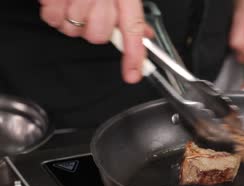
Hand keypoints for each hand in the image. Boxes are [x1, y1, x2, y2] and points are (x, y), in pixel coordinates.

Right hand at [39, 0, 153, 83]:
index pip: (132, 30)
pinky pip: (53, 19)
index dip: (133, 56)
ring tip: (74, 0)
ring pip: (73, 30)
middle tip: (91, 11)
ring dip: (72, 19)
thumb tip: (145, 37)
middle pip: (97, 36)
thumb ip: (132, 15)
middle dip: (93, 29)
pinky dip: (54, 12)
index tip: (133, 75)